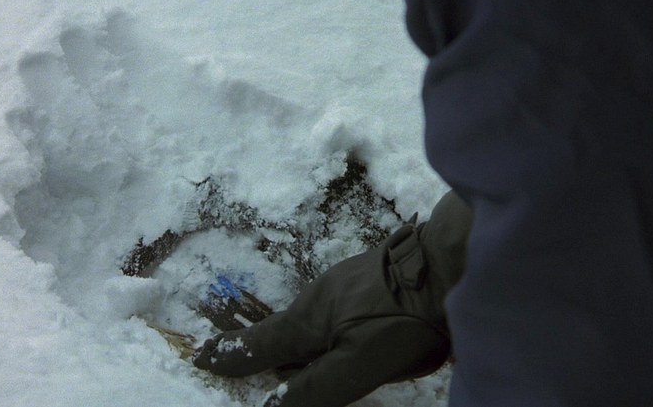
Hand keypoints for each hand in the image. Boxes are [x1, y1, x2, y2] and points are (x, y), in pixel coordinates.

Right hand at [193, 228, 448, 405]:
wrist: (450, 261)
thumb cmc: (405, 318)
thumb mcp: (359, 364)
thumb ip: (316, 387)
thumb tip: (271, 406)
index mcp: (309, 320)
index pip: (259, 345)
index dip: (232, 357)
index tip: (202, 356)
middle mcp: (318, 298)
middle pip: (284, 333)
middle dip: (264, 350)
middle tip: (247, 363)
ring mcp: (344, 284)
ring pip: (312, 321)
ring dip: (301, 342)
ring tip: (300, 359)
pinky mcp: (368, 278)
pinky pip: (335, 310)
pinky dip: (328, 329)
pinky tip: (349, 336)